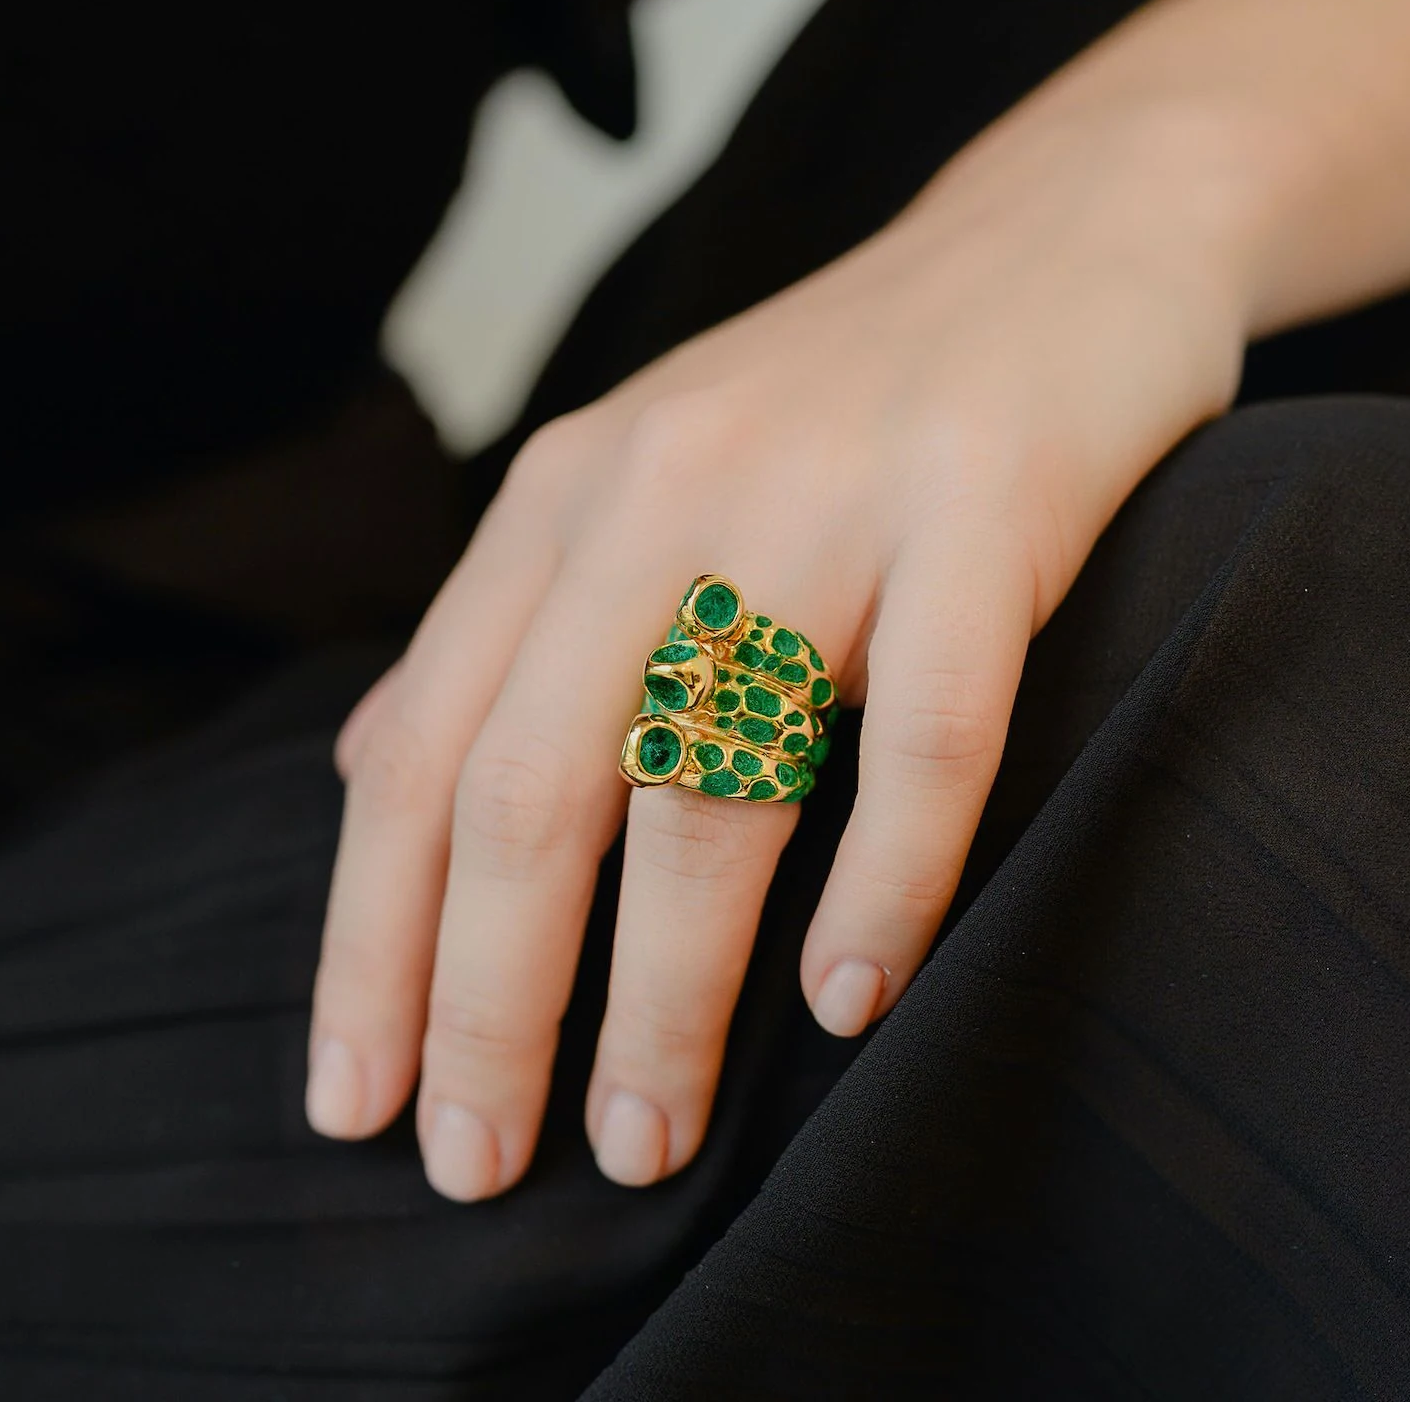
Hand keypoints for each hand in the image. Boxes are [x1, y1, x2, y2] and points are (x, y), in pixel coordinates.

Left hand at [304, 108, 1249, 1199]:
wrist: (1052, 241)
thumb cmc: (837, 404)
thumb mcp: (636, 482)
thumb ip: (505, 626)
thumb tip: (364, 777)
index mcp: (568, 498)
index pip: (422, 750)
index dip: (372, 941)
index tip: (357, 1102)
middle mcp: (670, 490)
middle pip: (534, 784)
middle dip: (491, 1001)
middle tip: (485, 1168)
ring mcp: (831, 497)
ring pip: (713, 778)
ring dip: (668, 986)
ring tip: (651, 1135)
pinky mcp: (986, 511)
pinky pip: (925, 730)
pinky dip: (883, 881)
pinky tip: (851, 1002)